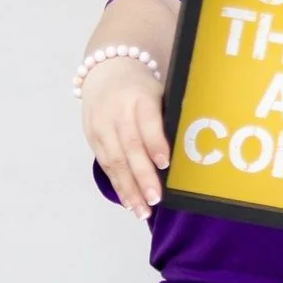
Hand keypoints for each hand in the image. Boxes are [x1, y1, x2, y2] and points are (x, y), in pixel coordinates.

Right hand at [81, 59, 170, 219]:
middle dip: (142, 175)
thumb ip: (167, 119)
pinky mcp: (92, 137)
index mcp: (139, 97)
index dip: (155, 143)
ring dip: (129, 189)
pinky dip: (118, 186)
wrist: (104, 72)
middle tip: (155, 199)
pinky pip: (105, 165)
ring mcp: (102, 126)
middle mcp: (117, 112)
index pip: (147, 122)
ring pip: (115, 161)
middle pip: (130, 147)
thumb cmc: (140, 89)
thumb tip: (189, 154)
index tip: (165, 163)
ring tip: (142, 211)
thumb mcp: (158, 93)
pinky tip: (129, 202)